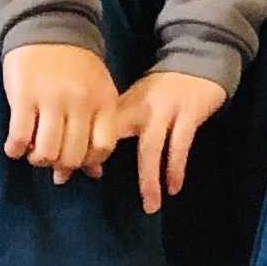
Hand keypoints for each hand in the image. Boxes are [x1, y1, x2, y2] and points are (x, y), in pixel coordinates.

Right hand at [2, 41, 119, 181]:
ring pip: (47, 152)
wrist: (48, 24)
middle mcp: (80, 102)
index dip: (88, 162)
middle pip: (73, 155)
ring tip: (33, 151)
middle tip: (51, 158)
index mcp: (103, 100)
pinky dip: (15, 150)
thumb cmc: (75, 65)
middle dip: (60, 165)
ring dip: (38, 159)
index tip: (76, 159)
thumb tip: (94, 174)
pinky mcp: (24, 96)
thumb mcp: (96, 92)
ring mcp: (52, 99)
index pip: (103, 148)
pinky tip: (14, 147)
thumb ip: (97, 129)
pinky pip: (20, 137)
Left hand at [92, 67, 228, 213]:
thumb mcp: (134, 100)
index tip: (70, 175)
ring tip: (150, 206)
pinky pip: (180, 145)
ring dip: (149, 179)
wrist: (197, 59)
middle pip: (113, 136)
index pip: (94, 127)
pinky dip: (176, 168)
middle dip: (103, 163)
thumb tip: (92, 164)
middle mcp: (139, 106)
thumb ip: (116, 125)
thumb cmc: (160, 89)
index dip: (81, 151)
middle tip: (93, 187)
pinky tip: (173, 187)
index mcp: (122, 102)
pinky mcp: (189, 113)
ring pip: (150, 148)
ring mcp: (165, 109)